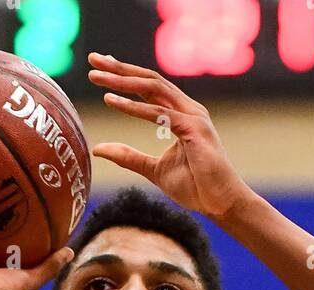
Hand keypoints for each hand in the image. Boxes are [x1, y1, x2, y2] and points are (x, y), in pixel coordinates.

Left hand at [88, 53, 250, 219]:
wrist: (221, 204)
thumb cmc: (195, 187)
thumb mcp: (153, 170)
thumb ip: (128, 157)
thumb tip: (97, 149)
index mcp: (181, 114)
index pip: (149, 88)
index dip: (125, 75)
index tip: (100, 68)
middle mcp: (188, 109)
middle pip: (150, 80)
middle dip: (120, 69)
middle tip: (93, 60)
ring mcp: (193, 116)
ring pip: (154, 89)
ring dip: (123, 81)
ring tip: (97, 77)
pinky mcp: (194, 129)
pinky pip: (159, 114)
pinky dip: (135, 107)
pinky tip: (112, 102)